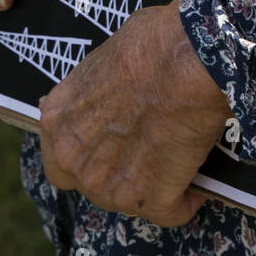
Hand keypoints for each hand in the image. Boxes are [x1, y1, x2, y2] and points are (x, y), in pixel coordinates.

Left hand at [39, 0, 229, 225]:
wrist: (187, 60)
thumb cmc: (153, 44)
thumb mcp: (106, 56)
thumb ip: (98, 87)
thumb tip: (115, 86)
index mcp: (59, 120)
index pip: (58, 158)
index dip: (86, 153)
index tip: (107, 146)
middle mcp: (75, 157)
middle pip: (93, 184)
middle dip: (119, 171)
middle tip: (147, 150)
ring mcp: (109, 184)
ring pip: (129, 201)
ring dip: (151, 185)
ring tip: (175, 159)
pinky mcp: (150, 199)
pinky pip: (171, 210)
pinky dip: (186, 199)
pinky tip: (197, 181)